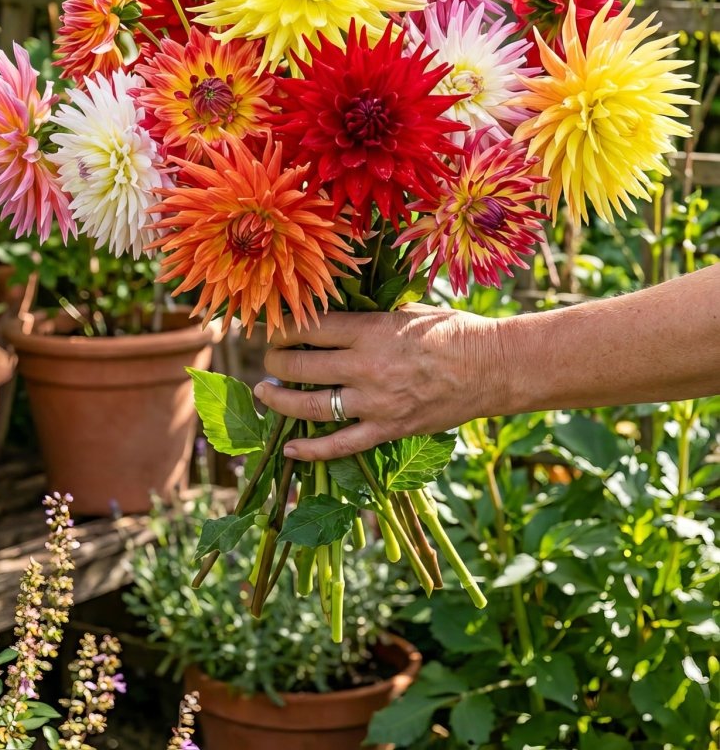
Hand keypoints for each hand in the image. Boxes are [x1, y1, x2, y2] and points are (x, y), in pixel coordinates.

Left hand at [253, 303, 505, 459]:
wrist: (494, 368)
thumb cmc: (454, 331)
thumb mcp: (408, 309)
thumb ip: (370, 314)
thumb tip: (336, 311)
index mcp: (371, 331)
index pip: (311, 327)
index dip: (285, 326)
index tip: (276, 326)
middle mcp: (366, 368)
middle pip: (300, 365)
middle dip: (276, 360)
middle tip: (271, 357)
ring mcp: (375, 404)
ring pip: (310, 406)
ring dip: (279, 400)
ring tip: (265, 392)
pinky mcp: (388, 431)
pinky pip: (340, 445)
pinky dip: (310, 450)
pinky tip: (289, 448)